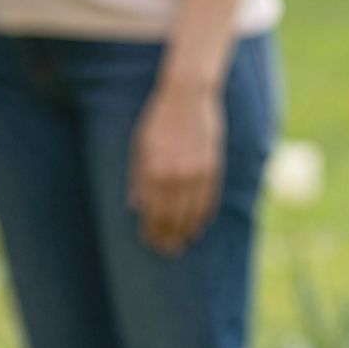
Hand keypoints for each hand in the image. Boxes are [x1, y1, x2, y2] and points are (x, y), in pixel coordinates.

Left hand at [129, 80, 225, 255]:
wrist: (188, 97)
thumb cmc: (158, 121)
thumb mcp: (139, 146)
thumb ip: (138, 177)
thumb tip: (136, 206)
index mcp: (153, 171)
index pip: (151, 211)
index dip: (150, 229)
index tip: (149, 240)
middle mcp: (175, 176)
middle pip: (171, 217)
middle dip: (167, 236)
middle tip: (166, 250)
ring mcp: (196, 173)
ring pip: (192, 213)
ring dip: (186, 231)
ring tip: (182, 242)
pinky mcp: (213, 168)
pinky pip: (209, 200)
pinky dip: (203, 215)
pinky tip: (198, 225)